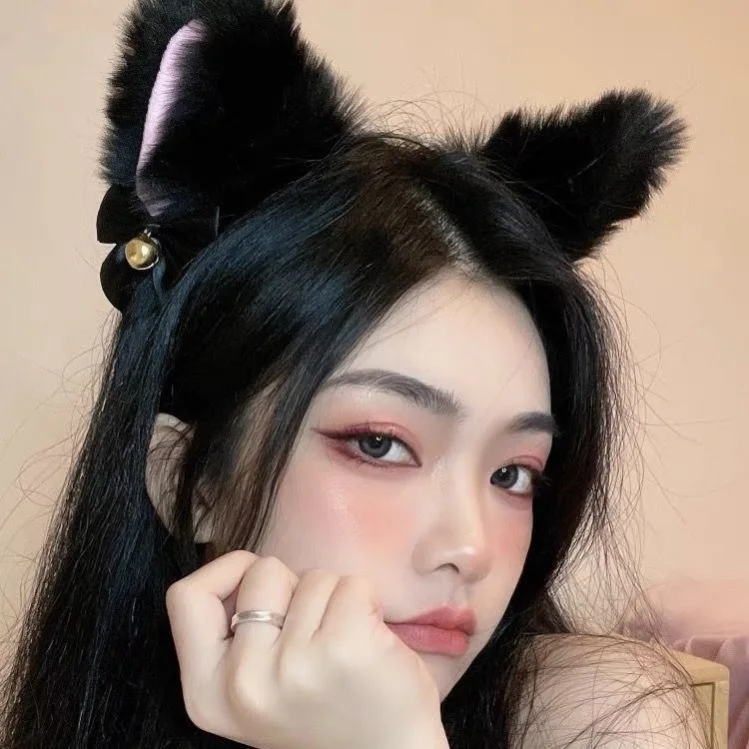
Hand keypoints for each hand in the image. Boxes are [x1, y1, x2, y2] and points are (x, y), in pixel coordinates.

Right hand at [165, 550, 448, 748]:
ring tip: (343, 644)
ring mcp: (293, 665)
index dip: (228, 575)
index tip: (263, 595)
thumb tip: (243, 568)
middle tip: (313, 632)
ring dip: (333, 599)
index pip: (186, 595)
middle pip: (261, 572)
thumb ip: (234, 634)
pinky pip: (352, 585)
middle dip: (293, 586)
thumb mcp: (252, 685)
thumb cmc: (322, 708)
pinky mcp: (344, 648)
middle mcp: (242, 682)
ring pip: (313, 576)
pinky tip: (370, 641)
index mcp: (207, 693)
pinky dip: (367, 601)